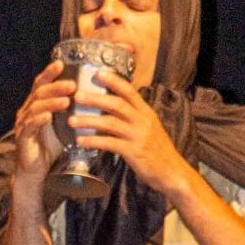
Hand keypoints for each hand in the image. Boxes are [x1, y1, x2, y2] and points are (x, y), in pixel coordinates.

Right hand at [12, 61, 72, 199]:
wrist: (37, 172)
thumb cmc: (51, 147)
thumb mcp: (64, 126)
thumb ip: (73, 113)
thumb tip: (96, 100)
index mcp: (36, 105)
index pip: (41, 84)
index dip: (50, 73)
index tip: (61, 63)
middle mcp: (27, 111)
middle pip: (39, 92)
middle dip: (55, 86)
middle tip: (72, 84)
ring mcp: (23, 124)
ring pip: (35, 107)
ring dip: (51, 102)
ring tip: (66, 100)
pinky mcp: (23, 138)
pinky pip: (30, 125)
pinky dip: (39, 119)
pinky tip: (49, 116)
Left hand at [71, 69, 187, 198]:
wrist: (172, 172)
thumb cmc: (158, 149)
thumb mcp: (149, 127)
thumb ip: (134, 116)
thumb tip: (114, 106)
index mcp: (146, 112)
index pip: (129, 91)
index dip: (114, 81)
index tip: (98, 73)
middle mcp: (142, 121)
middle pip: (116, 104)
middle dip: (95, 99)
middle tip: (76, 96)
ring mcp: (138, 136)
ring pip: (109, 123)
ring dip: (88, 121)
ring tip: (71, 121)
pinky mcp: (133, 152)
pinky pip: (109, 143)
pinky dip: (93, 141)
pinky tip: (80, 141)